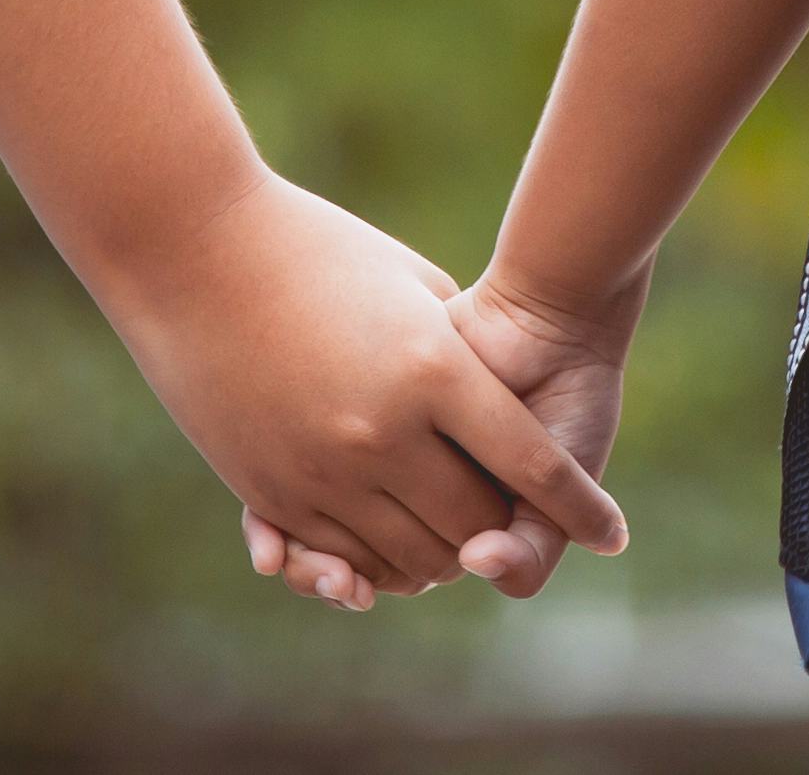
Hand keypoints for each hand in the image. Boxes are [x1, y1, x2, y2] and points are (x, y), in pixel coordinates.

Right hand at [112, 171, 624, 612]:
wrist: (193, 248)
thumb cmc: (314, 247)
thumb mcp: (409, 284)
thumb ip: (459, 353)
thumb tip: (498, 402)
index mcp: (432, 370)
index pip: (532, 465)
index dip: (581, 507)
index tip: (615, 533)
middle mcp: (383, 432)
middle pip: (475, 524)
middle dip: (507, 531)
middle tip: (524, 525)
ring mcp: (322, 468)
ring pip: (411, 557)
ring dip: (446, 555)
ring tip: (463, 536)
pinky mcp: (272, 489)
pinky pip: (344, 557)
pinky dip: (380, 560)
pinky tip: (397, 536)